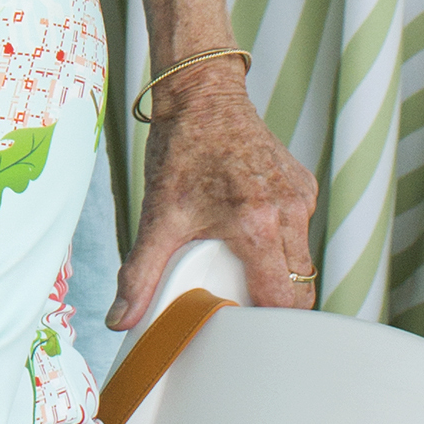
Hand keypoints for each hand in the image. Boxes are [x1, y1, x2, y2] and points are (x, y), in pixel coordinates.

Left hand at [111, 66, 318, 322]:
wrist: (202, 94)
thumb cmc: (180, 150)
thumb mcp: (157, 216)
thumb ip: (139, 274)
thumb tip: (120, 320)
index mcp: (257, 225)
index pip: (282, 300)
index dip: (266, 322)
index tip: (243, 329)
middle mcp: (288, 211)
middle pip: (298, 288)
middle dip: (274, 305)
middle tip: (240, 307)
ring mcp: (301, 197)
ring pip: (302, 261)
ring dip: (278, 274)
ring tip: (241, 270)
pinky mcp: (304, 185)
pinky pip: (301, 232)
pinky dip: (281, 244)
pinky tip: (251, 236)